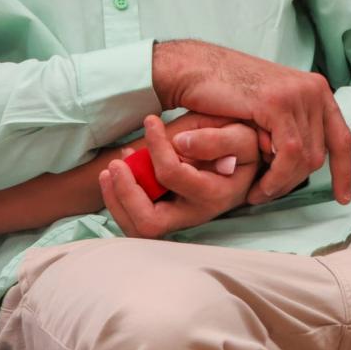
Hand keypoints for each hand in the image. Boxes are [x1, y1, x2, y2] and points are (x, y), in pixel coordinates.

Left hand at [99, 116, 259, 237]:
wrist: (242, 164)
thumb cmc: (240, 148)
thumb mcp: (241, 136)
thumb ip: (216, 139)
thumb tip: (180, 143)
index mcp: (214, 194)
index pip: (173, 176)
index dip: (157, 148)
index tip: (150, 121)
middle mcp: (193, 214)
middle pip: (150, 223)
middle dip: (126, 194)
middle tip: (115, 165)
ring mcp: (177, 220)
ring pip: (137, 228)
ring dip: (116, 201)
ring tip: (108, 171)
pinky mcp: (165, 217)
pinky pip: (134, 221)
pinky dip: (118, 202)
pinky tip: (114, 177)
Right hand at [153, 40, 350, 205]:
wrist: (192, 70)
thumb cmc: (219, 92)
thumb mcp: (265, 109)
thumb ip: (287, 127)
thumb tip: (300, 161)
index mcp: (315, 89)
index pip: (341, 138)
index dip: (343, 172)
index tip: (343, 198)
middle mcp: (313, 90)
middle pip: (320, 154)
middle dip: (293, 182)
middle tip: (266, 194)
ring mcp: (298, 95)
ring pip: (305, 158)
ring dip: (281, 183)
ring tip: (257, 195)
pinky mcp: (278, 103)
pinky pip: (289, 153)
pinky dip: (276, 176)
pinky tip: (258, 187)